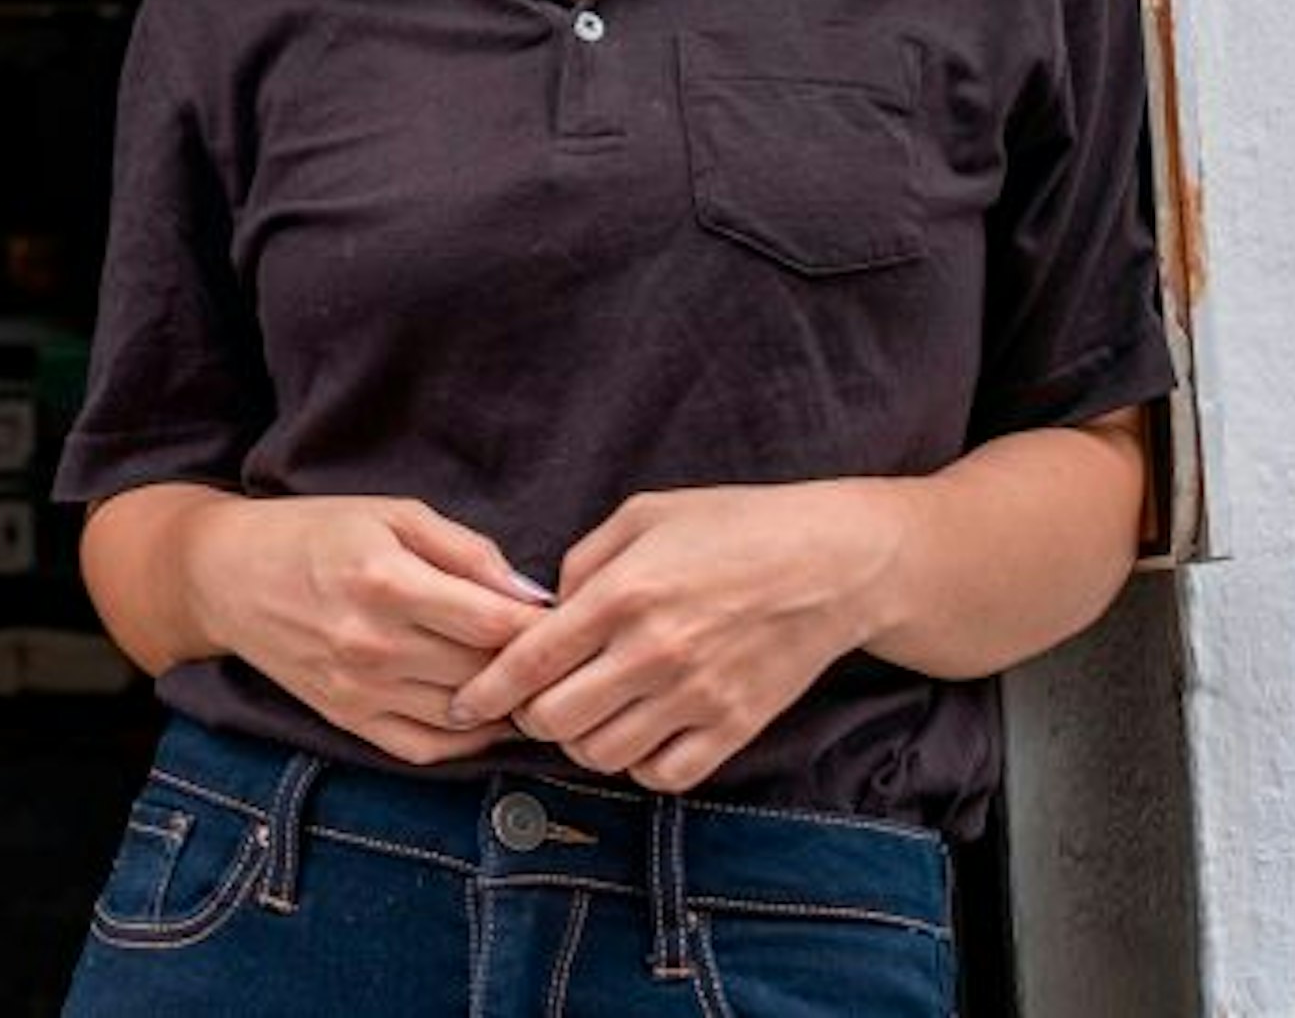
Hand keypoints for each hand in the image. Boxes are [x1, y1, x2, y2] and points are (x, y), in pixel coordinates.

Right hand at [180, 496, 557, 765]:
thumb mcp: (391, 514)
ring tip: (530, 681)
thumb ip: (466, 550)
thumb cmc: (314, 533)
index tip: (568, 617)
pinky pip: (430, 748)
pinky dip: (470, 739)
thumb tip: (531, 596)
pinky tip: (488, 713)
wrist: (226, 575)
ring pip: (466, 715)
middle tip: (560, 652)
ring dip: (507, 703)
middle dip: (532, 665)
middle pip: (486, 672)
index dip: (545, 626)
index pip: (495, 624)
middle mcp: (373, 644)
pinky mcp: (348, 719)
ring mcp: (360, 689)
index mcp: (386, 582)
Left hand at [446, 482, 905, 792]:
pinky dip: (636, 765)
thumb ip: (581, 562)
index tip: (462, 703)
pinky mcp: (736, 727)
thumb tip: (542, 609)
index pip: (528, 661)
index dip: (483, 690)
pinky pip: (664, 776)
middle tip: (529, 702)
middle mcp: (654, 652)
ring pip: (602, 755)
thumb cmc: (732, 527)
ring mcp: (697, 697)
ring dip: (579, 742)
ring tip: (582, 716)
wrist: (832, 564)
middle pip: (555, 720)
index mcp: (622, 594)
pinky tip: (633, 735)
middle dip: (527, 716)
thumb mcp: (642, 516)